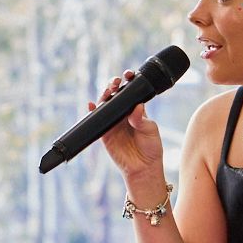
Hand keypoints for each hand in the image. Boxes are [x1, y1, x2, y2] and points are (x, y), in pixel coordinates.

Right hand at [92, 68, 165, 183]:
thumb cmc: (151, 148)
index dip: (129, 81)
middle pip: (115, 94)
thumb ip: (141, 119)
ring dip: (104, 95)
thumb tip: (135, 107)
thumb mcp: (150, 131)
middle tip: (116, 82)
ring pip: (105, 104)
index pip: (131, 91)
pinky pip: (96, 120)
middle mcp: (123, 114)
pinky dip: (92, 111)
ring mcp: (113, 122)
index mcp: (136, 110)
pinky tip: (91, 105)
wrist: (143, 167)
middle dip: (114, 85)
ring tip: (107, 91)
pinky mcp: (104, 133)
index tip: (129, 75)